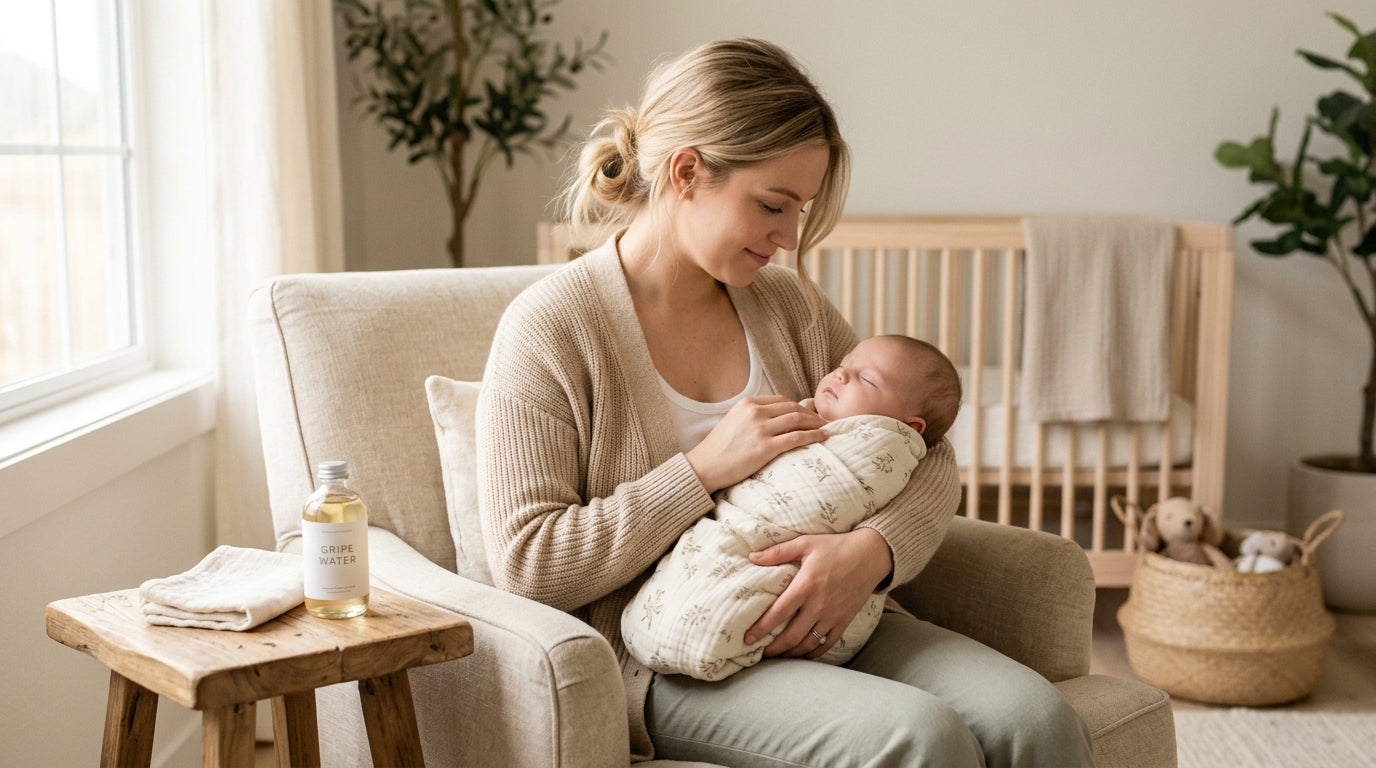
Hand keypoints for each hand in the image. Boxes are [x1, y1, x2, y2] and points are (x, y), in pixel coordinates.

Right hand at [684, 396, 826, 492]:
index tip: (809, 414)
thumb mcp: (733, 422)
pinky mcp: (765, 447)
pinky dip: (813, 436)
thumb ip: (753, 416)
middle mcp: (755, 412)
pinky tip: (823, 437)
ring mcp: (760, 429)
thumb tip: (776, 418)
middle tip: (824, 421)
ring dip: (816, 423)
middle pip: (792, 408)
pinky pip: (796, 438)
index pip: (781, 400)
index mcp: (747, 404)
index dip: (799, 407)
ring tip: (827, 428)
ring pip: (797, 420)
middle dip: (812, 414)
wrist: (704, 467)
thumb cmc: (718, 449)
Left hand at [742, 528, 893, 657]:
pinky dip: (814, 653)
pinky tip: (803, 654)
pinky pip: (827, 643)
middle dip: (773, 648)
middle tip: (760, 653)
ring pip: (808, 643)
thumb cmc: (836, 547)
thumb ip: (778, 552)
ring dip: (791, 653)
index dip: (761, 628)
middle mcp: (818, 605)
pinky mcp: (844, 620)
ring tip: (778, 656)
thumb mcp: (805, 543)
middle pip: (791, 636)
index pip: (778, 613)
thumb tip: (752, 557)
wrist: (871, 555)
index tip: (748, 638)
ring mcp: (833, 616)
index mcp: (805, 586)